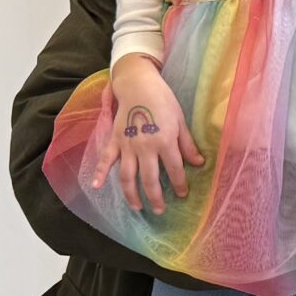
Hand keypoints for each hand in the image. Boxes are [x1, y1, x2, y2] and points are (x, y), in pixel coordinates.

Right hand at [89, 56, 201, 213]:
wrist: (138, 84)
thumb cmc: (163, 100)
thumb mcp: (180, 120)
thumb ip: (187, 144)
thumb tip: (199, 163)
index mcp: (165, 141)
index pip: (175, 169)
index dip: (180, 184)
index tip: (182, 194)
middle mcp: (145, 147)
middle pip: (150, 179)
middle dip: (156, 198)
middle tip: (160, 211)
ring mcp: (127, 145)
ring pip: (128, 176)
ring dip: (132, 195)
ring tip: (138, 207)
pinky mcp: (114, 140)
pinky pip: (106, 159)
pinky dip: (100, 173)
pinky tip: (97, 187)